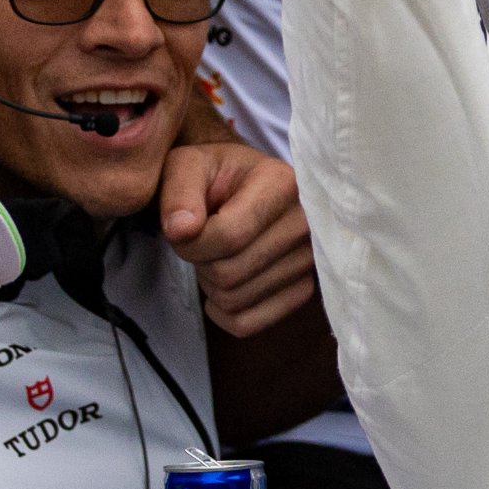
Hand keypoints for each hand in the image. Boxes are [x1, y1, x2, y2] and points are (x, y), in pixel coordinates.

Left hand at [157, 141, 315, 335]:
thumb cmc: (215, 175)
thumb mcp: (189, 164)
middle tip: (200, 242)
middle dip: (199, 262)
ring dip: (210, 284)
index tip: (183, 229)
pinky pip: (248, 323)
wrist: (245, 187)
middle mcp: (307, 223)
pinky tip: (221, 287)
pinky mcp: (303, 289)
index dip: (191, 243)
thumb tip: (181, 231)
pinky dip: (223, 313)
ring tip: (216, 255)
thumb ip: (179, 192)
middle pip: (230, 273)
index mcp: (283, 183)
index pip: (229, 236)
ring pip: (236, 299)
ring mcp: (309, 261)